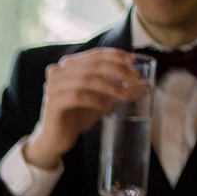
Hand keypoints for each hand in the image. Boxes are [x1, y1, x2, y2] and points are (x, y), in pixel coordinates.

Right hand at [25, 47, 148, 169]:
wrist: (56, 140)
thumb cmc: (78, 117)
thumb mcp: (100, 98)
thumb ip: (115, 88)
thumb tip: (144, 83)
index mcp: (68, 66)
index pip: (95, 55)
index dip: (115, 55)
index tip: (132, 61)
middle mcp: (58, 73)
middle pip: (93, 65)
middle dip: (117, 70)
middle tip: (134, 79)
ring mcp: (53, 87)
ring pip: (86, 79)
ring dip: (110, 86)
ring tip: (125, 96)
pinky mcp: (52, 103)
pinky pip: (78, 96)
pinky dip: (96, 100)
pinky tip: (108, 108)